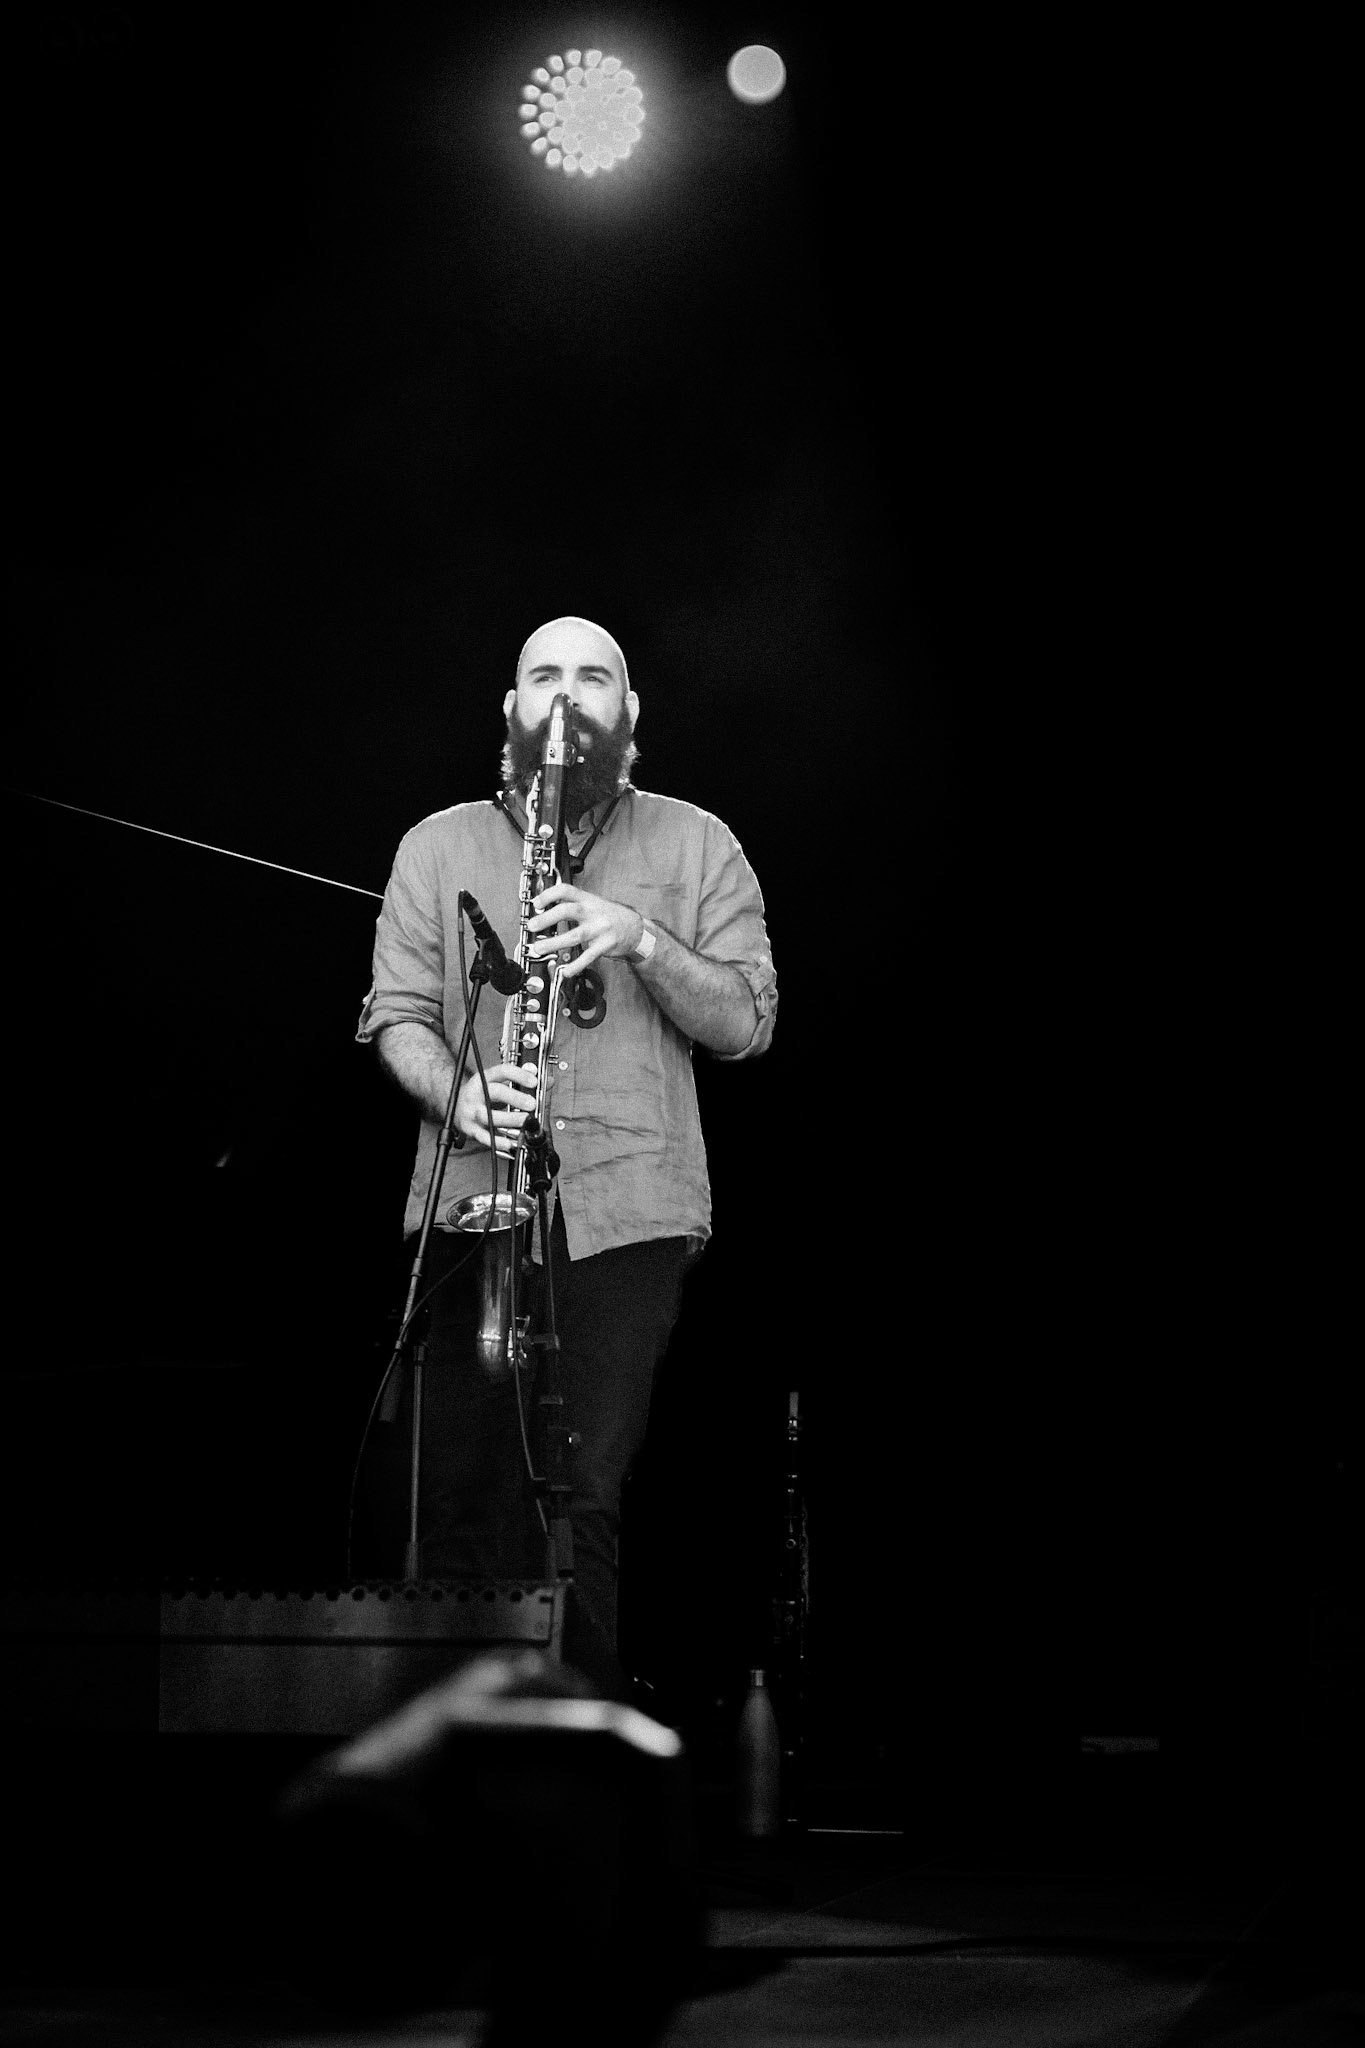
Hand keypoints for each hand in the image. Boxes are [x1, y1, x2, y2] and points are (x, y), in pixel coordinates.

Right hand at [455, 1061, 537, 1155]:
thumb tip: (548, 1082)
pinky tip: (510, 1143)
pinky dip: (497, 1141)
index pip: (501, 1071)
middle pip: (495, 1092)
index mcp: (484, 1078)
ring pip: (489, 1116)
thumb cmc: (481, 1094)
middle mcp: (476, 1093)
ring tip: (525, 1122)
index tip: (534, 1081)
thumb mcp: (498, 1082)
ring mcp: (472, 1112)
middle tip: (532, 1104)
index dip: (519, 1075)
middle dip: (515, 1098)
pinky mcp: (470, 1129)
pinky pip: (484, 1137)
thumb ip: (523, 1082)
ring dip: (509, 1120)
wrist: (455, 1106)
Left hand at [525, 883, 643, 976]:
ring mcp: (600, 928)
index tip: (536, 903)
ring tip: (539, 948)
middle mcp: (593, 912)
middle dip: (547, 918)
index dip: (549, 895)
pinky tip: (566, 970)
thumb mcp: (593, 904)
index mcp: (588, 899)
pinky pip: (589, 956)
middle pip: (568, 911)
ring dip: (555, 942)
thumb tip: (545, 911)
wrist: (636, 929)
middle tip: (532, 925)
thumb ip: (573, 905)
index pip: (566, 890)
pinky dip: (576, 965)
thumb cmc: (610, 916)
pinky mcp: (606, 945)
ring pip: (575, 935)